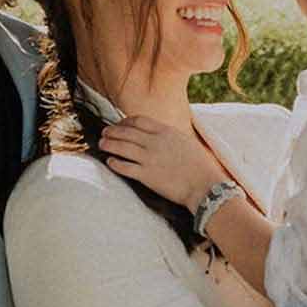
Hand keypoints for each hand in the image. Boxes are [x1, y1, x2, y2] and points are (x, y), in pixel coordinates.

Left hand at [99, 115, 225, 211]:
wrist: (205, 185)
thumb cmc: (200, 165)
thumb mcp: (185, 141)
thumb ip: (169, 136)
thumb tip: (159, 134)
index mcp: (165, 132)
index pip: (138, 121)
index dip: (124, 122)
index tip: (119, 124)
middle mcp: (154, 142)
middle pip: (126, 132)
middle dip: (112, 131)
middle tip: (104, 133)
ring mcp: (149, 159)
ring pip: (121, 147)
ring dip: (108, 144)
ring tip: (101, 144)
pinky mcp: (146, 176)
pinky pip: (124, 167)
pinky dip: (114, 163)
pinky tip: (110, 162)